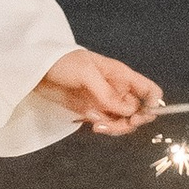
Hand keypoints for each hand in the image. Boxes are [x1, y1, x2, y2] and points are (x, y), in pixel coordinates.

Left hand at [36, 46, 162, 133]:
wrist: (36, 71)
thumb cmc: (62, 62)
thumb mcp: (86, 73)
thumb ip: (107, 93)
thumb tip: (128, 111)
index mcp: (121, 75)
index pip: (149, 90)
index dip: (151, 105)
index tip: (139, 116)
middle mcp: (117, 90)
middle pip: (138, 112)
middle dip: (128, 122)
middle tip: (112, 123)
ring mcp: (105, 102)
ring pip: (123, 122)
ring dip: (114, 126)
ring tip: (95, 123)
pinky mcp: (92, 111)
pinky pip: (107, 124)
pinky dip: (103, 127)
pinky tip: (89, 121)